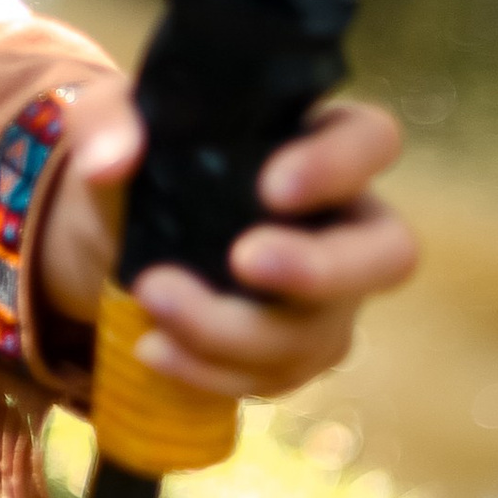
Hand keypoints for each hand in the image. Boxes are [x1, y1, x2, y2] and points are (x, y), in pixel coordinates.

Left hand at [36, 91, 415, 401]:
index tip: (270, 187)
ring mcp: (330, 295)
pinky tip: (154, 347)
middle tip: (243, 261)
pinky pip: (277, 376)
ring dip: (232, 328)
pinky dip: (211, 370)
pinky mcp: (296, 349)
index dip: (340, 166)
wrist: (115, 232)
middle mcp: (344, 220)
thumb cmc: (140, 157)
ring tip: (151, 296)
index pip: (373, 140)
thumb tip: (110, 162)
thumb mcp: (109, 121)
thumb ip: (107, 124)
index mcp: (318, 141)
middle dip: (322, 269)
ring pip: (320, 331)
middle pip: (391, 254)